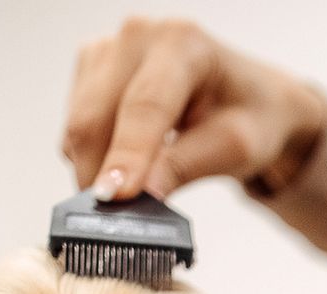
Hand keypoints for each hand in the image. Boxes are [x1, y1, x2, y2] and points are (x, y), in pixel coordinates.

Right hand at [62, 17, 326, 200]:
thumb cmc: (250, 117)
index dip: (127, 155)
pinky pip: (76, 125)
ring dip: (95, 168)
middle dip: (101, 173)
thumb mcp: (237, 147)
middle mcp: (140, 35)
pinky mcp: (92, 69)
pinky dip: (93, 156)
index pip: (145, 107)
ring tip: (130, 195)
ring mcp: (110, 48)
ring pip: (80, 124)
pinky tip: (125, 167)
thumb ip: (188, 165)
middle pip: (98, 115)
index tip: (114, 199)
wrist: (248, 100)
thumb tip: (143, 194)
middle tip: (113, 224)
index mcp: (184, 43)